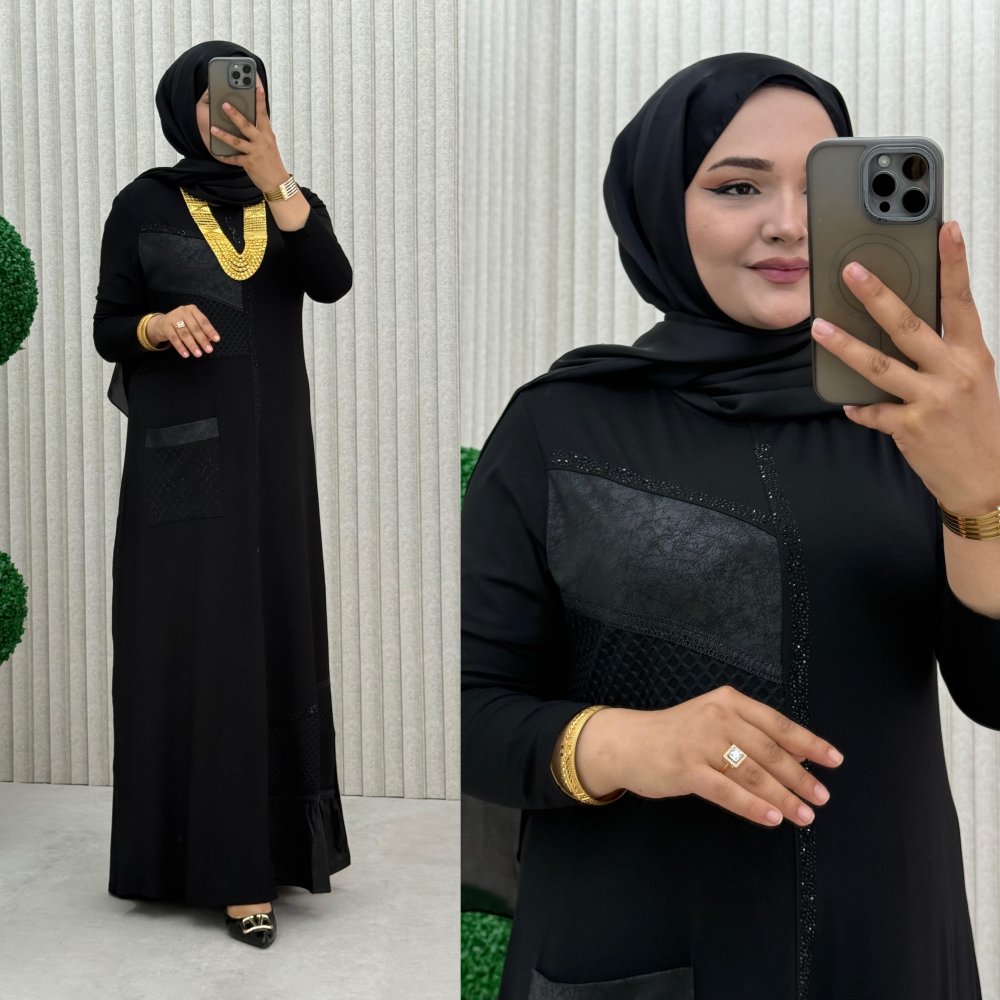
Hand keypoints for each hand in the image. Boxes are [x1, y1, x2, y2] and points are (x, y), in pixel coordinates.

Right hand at [148, 305, 219, 358]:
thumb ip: (202, 331)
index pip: (203, 321)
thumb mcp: (192, 324)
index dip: (210, 330)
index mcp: (192, 310)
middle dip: (202, 340)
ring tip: (198, 354)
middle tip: (209, 350)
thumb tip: (210, 340)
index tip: (217, 339)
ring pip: (184, 333)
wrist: (161, 324)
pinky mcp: (165, 326)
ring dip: (192, 345)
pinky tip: (186, 354)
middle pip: (194, 328)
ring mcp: (173, 318)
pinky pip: (174, 338)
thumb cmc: (182, 324)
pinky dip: (180, 347)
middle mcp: (182, 312)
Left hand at [211, 79, 290, 194]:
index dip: (260, 99)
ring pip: (237, 142)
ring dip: (224, 135)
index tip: (256, 85)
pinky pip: (234, 159)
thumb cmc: (273, 162)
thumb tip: (249, 120)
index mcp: (267, 134)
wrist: (278, 183)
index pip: (263, 113)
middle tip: (224, 104)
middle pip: (247, 125)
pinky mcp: (249, 164)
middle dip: (235, 114)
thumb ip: (261, 132)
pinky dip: (225, 157)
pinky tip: (216, 153)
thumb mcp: (270, 144)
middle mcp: (262, 142)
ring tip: (213, 128)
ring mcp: (255, 153)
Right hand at [575, 686, 842, 827]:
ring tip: (804, 815)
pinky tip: (772, 818)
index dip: (809, 743)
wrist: (627, 742)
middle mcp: (717, 716)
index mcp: (729, 701)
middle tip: (822, 797)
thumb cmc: (677, 734)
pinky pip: (727, 791)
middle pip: (770, 750)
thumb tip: (799, 756)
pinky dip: (753, 806)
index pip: (778, 723)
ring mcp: (700, 742)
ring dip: (783, 796)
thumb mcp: (715, 722)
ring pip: (752, 773)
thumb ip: (751, 734)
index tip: (834, 761)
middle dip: (800, 777)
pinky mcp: (686, 769)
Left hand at [811, 222, 999, 514]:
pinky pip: (873, 411)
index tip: (945, 229)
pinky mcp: (910, 427)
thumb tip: (907, 328)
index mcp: (973, 356)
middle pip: (909, 326)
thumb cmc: (977, 427)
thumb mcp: (974, 381)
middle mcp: (953, 373)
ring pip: (880, 365)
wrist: (986, 481)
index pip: (963, 300)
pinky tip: (847, 403)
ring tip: (820, 327)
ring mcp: (931, 401)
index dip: (954, 263)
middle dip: (878, 296)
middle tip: (852, 272)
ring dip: (846, 345)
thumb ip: (945, 353)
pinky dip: (858, 407)